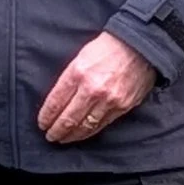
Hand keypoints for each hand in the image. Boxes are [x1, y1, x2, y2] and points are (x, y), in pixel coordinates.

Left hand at [37, 30, 157, 144]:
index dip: (47, 116)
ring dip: (71, 135)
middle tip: (50, 136)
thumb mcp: (81, 56)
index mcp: (77, 73)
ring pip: (85, 126)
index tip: (42, 123)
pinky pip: (102, 124)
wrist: (140, 45)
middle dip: (56, 130)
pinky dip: (90, 132)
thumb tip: (58, 99)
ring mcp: (108, 100)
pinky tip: (83, 134)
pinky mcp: (122, 106)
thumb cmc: (109, 47)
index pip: (55, 102)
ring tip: (64, 139)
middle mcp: (92, 89)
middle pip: (68, 118)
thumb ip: (70, 78)